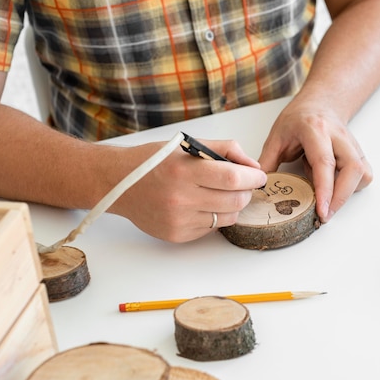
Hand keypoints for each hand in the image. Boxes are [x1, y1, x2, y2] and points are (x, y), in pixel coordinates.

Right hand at [110, 139, 266, 242]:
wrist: (119, 183)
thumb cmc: (155, 161)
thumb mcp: (187, 145)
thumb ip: (225, 149)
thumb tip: (253, 166)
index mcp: (184, 170)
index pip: (233, 178)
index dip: (253, 177)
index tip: (259, 176)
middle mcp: (181, 197)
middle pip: (235, 201)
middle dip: (247, 192)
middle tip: (243, 185)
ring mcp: (179, 220)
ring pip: (227, 217)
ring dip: (233, 205)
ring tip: (222, 193)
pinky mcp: (177, 235)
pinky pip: (211, 228)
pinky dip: (215, 216)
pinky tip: (202, 204)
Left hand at [258, 102, 371, 222]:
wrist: (320, 103)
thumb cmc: (298, 119)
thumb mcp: (276, 137)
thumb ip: (266, 162)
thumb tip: (256, 188)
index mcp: (315, 130)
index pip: (325, 162)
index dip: (325, 189)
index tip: (322, 211)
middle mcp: (339, 137)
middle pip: (352, 169)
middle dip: (340, 198)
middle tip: (324, 216)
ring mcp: (353, 145)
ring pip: (361, 174)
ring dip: (345, 193)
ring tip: (325, 195)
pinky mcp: (360, 154)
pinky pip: (364, 176)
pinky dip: (351, 187)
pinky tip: (334, 183)